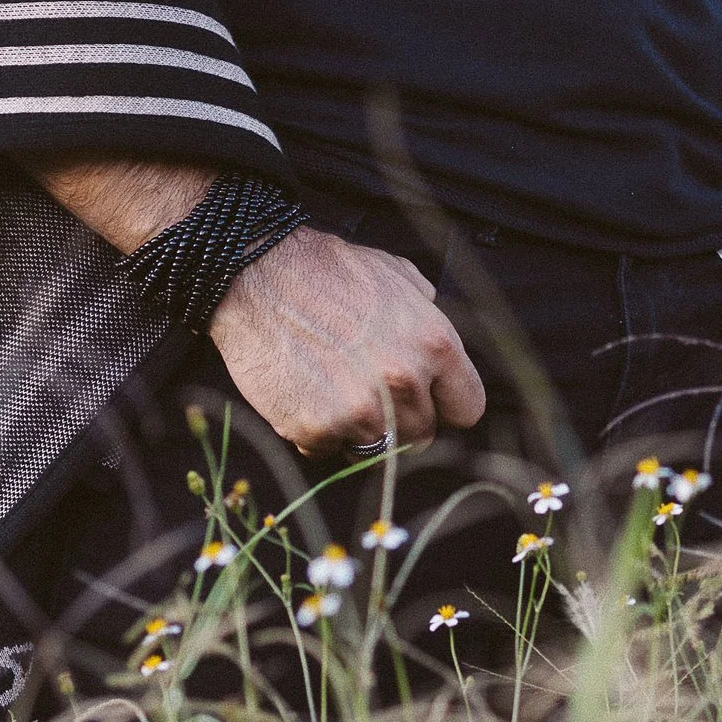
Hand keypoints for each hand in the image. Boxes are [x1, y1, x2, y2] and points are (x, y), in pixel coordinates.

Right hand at [211, 228, 486, 456]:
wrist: (254, 274)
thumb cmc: (325, 270)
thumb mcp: (396, 274)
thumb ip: (426, 314)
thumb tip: (437, 346)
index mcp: (434, 344)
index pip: (467, 408)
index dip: (444, 404)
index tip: (427, 400)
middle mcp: (404, 382)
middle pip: (423, 435)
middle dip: (400, 418)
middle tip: (367, 389)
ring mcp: (360, 411)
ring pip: (378, 451)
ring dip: (359, 431)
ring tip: (334, 390)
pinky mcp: (317, 428)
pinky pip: (329, 450)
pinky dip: (317, 431)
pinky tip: (304, 394)